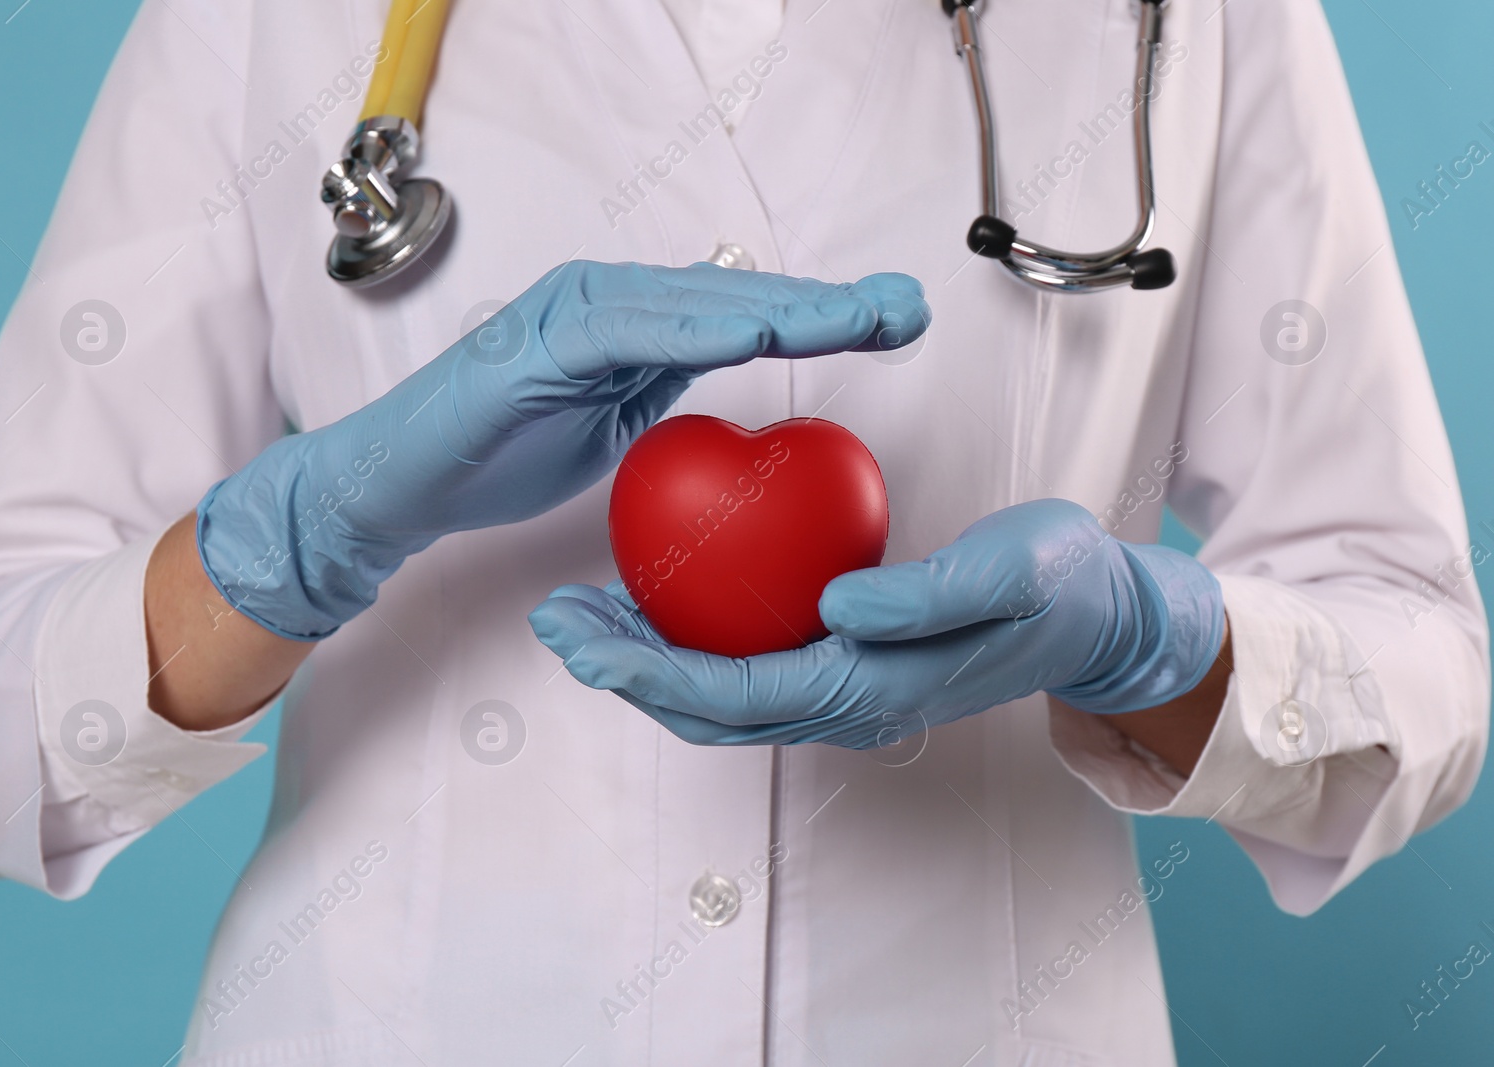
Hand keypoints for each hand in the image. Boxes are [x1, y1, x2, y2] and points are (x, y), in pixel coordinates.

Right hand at [196, 260, 928, 638]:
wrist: (399, 485)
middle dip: (826, 302)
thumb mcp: (611, 425)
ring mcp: (569, 315)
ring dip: (780, 309)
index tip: (897, 322)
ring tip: (857, 316)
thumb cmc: (500, 454)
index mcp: (634, 324)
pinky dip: (693, 331)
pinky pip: (626, 334)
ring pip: (692, 304)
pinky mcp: (533, 346)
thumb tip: (736, 393)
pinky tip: (756, 334)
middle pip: (733, 297)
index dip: (822, 316)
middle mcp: (607, 303)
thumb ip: (667, 392)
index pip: (742, 316)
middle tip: (907, 306)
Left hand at [527, 499, 1223, 747]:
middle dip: (623, 673)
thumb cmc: (1056, 586)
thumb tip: (837, 610)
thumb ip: (927, 596)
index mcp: (873, 687)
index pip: (739, 692)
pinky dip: (688, 643)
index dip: (653, 669)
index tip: (585, 634)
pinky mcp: (842, 665)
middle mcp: (846, 704)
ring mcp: (843, 691)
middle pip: (709, 708)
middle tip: (556, 621)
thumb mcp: (1008, 570)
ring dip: (644, 662)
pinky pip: (745, 666)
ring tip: (583, 611)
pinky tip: (658, 592)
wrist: (1094, 615)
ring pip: (719, 695)